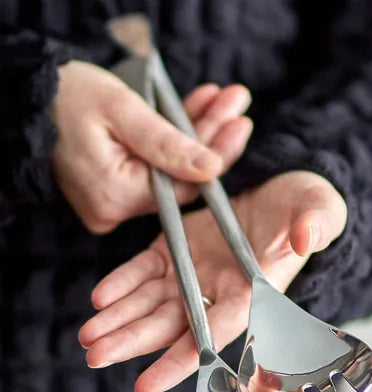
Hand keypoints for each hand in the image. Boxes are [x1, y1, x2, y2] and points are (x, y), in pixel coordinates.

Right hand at [51, 61, 252, 232]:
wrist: (27, 99)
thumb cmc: (67, 97)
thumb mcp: (122, 110)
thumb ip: (168, 142)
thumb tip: (212, 168)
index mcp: (116, 196)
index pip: (184, 187)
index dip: (216, 156)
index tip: (239, 123)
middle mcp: (115, 210)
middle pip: (180, 179)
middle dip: (209, 137)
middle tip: (234, 103)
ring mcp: (113, 205)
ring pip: (170, 172)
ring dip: (195, 134)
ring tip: (218, 100)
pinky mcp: (113, 193)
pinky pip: (153, 169)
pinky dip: (173, 142)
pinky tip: (194, 111)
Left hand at [79, 171, 346, 391]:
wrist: (282, 194)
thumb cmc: (306, 208)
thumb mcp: (319, 209)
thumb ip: (315, 223)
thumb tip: (304, 237)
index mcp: (252, 294)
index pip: (212, 335)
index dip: (179, 361)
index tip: (144, 386)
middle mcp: (218, 293)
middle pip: (170, 326)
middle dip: (132, 342)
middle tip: (94, 357)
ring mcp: (193, 272)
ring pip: (151, 304)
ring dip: (119, 321)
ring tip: (86, 338)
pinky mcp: (175, 248)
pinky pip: (144, 271)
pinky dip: (123, 284)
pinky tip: (99, 299)